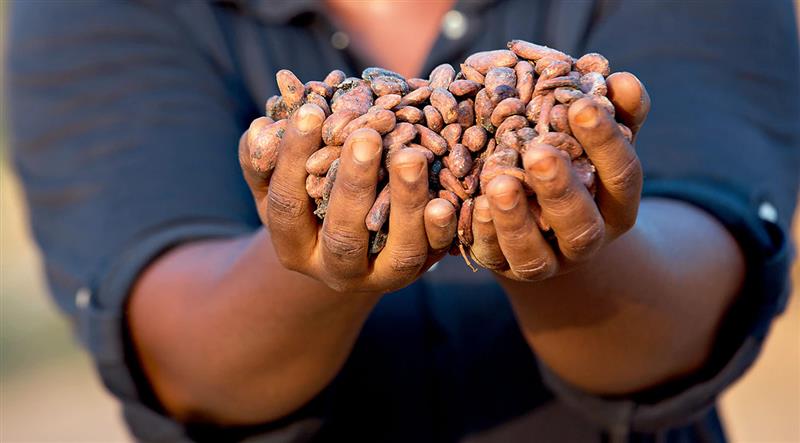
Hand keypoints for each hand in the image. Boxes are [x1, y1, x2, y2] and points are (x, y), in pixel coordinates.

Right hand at [239, 104, 456, 293]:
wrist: (358, 248)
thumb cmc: (311, 199)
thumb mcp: (279, 182)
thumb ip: (265, 157)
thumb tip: (262, 128)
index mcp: (294, 247)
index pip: (287, 203)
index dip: (295, 159)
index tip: (312, 110)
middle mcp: (336, 270)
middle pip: (344, 234)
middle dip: (354, 183)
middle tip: (366, 135)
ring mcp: (383, 275)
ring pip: (397, 248)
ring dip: (405, 201)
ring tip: (411, 155)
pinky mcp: (423, 268)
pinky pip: (436, 251)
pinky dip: (442, 227)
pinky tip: (445, 200)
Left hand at [471, 73, 650, 280]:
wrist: (543, 226)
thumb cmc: (573, 163)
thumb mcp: (595, 138)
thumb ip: (612, 110)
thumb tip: (620, 78)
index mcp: (616, 205)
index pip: (622, 175)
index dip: (605, 142)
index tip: (580, 105)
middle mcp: (587, 240)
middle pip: (581, 222)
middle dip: (559, 188)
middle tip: (538, 152)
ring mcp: (547, 262)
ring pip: (535, 253)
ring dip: (515, 218)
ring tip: (499, 181)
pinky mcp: (505, 268)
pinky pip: (493, 258)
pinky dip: (483, 233)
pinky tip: (474, 205)